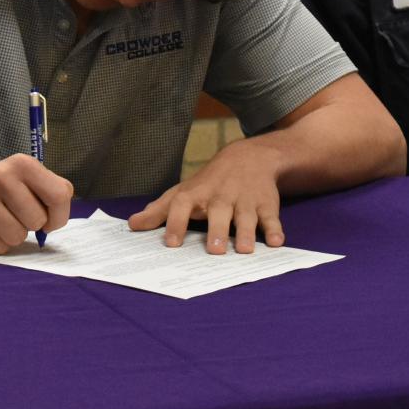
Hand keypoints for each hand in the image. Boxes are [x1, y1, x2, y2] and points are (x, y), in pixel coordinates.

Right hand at [0, 153, 73, 253]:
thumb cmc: (4, 193)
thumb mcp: (30, 182)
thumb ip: (52, 195)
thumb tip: (54, 222)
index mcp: (22, 163)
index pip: (59, 195)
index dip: (59, 216)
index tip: (49, 219)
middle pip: (37, 220)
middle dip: (32, 226)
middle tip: (18, 216)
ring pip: (17, 236)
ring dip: (13, 236)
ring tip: (1, 222)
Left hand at [128, 140, 283, 254]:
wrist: (250, 157)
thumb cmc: (210, 182)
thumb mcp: (184, 191)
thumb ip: (160, 210)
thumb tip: (132, 225)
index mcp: (197, 193)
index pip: (182, 204)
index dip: (175, 222)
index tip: (170, 243)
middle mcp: (221, 195)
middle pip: (219, 211)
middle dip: (217, 230)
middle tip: (214, 251)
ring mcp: (245, 199)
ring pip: (246, 216)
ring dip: (246, 232)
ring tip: (244, 250)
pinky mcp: (267, 204)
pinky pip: (272, 216)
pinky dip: (275, 229)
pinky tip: (276, 242)